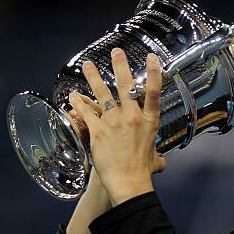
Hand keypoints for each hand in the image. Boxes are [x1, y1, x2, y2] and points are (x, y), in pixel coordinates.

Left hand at [69, 48, 165, 205]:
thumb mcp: (155, 160)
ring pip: (102, 93)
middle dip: (120, 66)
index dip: (154, 73)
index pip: (153, 93)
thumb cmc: (142, 172)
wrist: (128, 182)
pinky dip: (78, 102)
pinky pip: (86, 112)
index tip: (152, 58)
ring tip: (88, 64)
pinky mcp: (98, 130)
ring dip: (94, 77)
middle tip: (116, 52)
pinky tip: (72, 95)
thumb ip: (157, 156)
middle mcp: (132, 117)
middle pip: (126, 86)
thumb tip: (161, 162)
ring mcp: (114, 122)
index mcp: (149, 122)